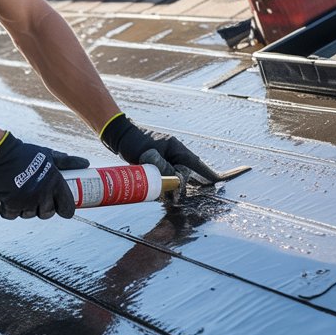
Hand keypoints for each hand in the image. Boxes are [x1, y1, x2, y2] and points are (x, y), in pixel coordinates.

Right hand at [0, 132, 88, 219]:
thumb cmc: (25, 153)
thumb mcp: (48, 155)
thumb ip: (67, 162)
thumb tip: (85, 164)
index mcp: (55, 183)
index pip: (67, 206)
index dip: (65, 209)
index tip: (63, 209)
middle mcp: (43, 194)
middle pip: (47, 213)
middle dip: (43, 209)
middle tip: (37, 200)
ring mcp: (27, 201)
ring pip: (29, 215)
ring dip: (26, 210)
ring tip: (22, 198)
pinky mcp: (11, 204)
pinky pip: (12, 215)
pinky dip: (10, 211)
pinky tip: (9, 203)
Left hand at [100, 114, 221, 200]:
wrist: (119, 135)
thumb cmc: (134, 141)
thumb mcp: (148, 155)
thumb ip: (163, 167)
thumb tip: (175, 180)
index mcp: (176, 148)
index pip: (194, 163)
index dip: (207, 173)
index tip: (216, 183)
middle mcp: (174, 153)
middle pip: (184, 174)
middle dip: (180, 186)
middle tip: (174, 199)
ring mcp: (166, 158)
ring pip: (174, 176)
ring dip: (171, 186)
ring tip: (167, 198)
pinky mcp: (158, 164)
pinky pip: (165, 176)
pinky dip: (164, 184)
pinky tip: (160, 194)